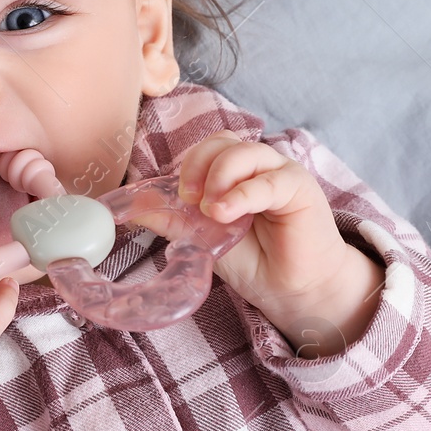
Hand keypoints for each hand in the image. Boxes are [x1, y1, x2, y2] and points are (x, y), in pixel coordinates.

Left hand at [158, 131, 382, 353]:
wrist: (288, 288)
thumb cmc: (252, 259)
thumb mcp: (202, 236)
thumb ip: (171, 217)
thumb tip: (131, 207)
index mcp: (233, 171)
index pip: (206, 147)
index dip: (187, 165)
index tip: (176, 197)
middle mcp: (256, 166)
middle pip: (222, 141)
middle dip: (197, 165)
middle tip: (189, 199)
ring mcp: (279, 173)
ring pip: (244, 152)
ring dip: (219, 177)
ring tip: (212, 212)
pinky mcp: (299, 188)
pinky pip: (269, 180)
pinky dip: (243, 193)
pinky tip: (227, 213)